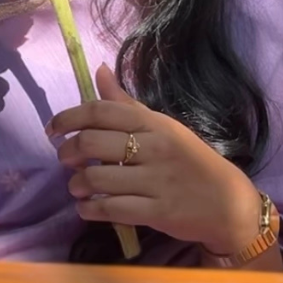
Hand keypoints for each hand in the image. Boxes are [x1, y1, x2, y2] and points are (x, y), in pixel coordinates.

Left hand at [47, 63, 263, 255]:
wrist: (229, 203)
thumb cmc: (191, 160)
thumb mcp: (162, 126)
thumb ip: (126, 103)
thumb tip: (98, 70)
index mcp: (153, 123)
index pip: (100, 112)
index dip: (68, 117)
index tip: (52, 128)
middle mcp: (154, 148)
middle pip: (92, 143)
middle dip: (68, 152)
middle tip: (64, 159)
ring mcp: (156, 182)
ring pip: (98, 179)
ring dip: (77, 185)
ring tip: (77, 187)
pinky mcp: (158, 213)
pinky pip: (112, 209)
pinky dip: (90, 210)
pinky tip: (87, 208)